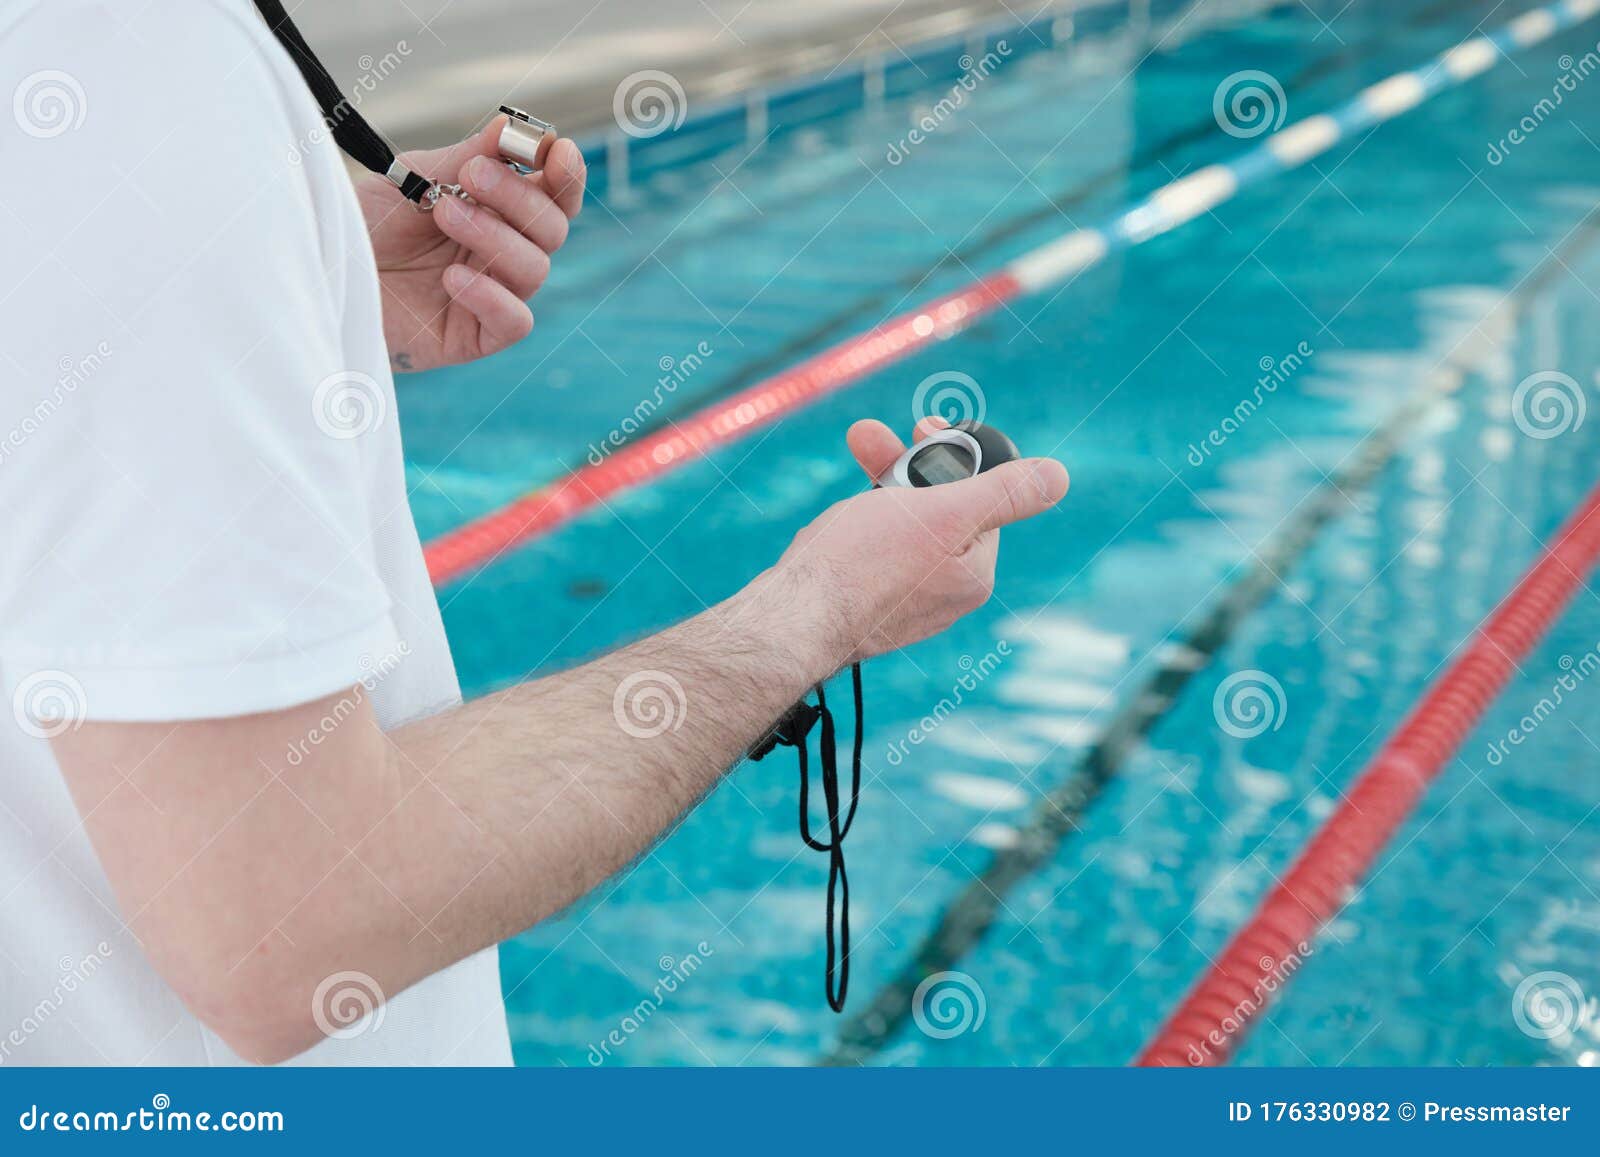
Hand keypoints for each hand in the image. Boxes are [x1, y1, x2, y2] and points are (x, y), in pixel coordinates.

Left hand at [356, 115, 586, 371]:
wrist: (321, 276)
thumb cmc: (365, 226)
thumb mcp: (411, 179)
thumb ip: (464, 157)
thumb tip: (511, 127)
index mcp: (499, 213)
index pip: (555, 196)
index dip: (565, 174)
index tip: (552, 149)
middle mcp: (503, 255)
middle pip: (552, 229)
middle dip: (519, 197)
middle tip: (471, 175)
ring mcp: (493, 296)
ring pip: (535, 268)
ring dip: (495, 236)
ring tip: (444, 213)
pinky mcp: (475, 338)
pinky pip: (515, 322)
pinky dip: (492, 296)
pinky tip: (451, 278)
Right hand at [776, 418, 1068, 664]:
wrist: (794, 617)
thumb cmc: (863, 562)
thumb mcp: (943, 513)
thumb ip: (1004, 493)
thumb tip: (1059, 477)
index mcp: (973, 572)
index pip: (980, 497)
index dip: (951, 456)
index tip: (923, 427)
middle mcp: (945, 593)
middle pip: (937, 510)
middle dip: (905, 467)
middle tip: (869, 437)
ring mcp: (903, 603)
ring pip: (900, 529)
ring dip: (877, 489)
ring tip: (852, 457)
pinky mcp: (865, 606)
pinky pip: (871, 554)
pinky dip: (856, 527)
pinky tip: (835, 522)